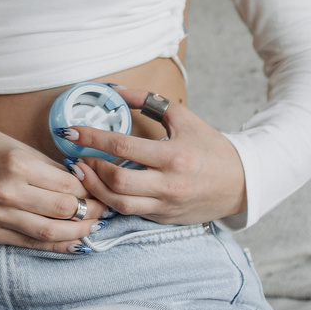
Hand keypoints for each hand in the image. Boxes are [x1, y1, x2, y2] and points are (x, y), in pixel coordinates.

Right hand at [0, 127, 109, 251]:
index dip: (90, 192)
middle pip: (62, 211)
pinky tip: (73, 242)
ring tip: (93, 227)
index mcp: (17, 165)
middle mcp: (6, 192)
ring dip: (78, 233)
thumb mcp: (22, 149)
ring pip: (48, 233)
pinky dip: (55, 245)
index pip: (67, 186)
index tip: (101, 192)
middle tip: (103, 211)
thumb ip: (52, 170)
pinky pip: (29, 244)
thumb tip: (87, 186)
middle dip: (90, 212)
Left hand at [62, 85, 246, 225]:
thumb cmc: (211, 147)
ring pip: (118, 203)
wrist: (241, 183)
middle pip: (116, 181)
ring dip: (93, 187)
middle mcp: (168, 185)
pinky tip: (99, 186)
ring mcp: (165, 206)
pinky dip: (110, 200)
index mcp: (173, 157)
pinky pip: (130, 212)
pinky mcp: (163, 219)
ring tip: (80, 171)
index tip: (69, 131)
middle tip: (73, 154)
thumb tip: (115, 90)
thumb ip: (147, 102)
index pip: (121, 147)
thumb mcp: (183, 118)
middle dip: (88, 167)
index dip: (91, 138)